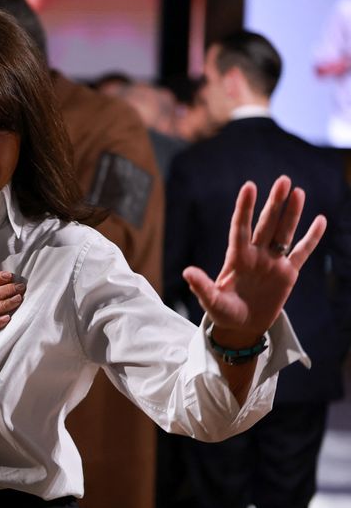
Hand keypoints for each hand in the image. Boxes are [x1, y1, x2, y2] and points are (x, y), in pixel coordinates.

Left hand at [183, 175, 325, 346]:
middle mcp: (256, 255)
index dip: (245, 208)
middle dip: (274, 203)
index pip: (241, 228)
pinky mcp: (288, 274)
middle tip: (283, 180)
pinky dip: (311, 238)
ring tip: (298, 191)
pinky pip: (302, 252)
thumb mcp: (211, 302)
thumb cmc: (223, 313)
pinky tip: (320, 220)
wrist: (241, 327)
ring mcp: (273, 263)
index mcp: (237, 259)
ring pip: (284, 233)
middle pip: (266, 224)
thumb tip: (187, 272)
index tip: (250, 186)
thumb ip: (202, 286)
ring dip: (291, 213)